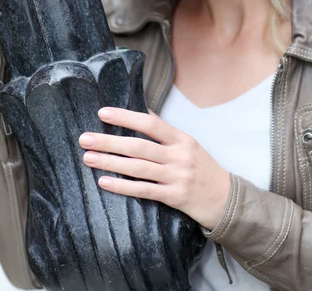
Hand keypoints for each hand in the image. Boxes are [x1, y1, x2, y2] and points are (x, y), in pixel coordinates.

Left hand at [79, 108, 230, 230]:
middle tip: (85, 138)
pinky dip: (122, 186)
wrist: (226, 199)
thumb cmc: (202, 168)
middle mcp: (179, 156)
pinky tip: (104, 182)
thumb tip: (140, 111)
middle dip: (109, 141)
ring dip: (110, 162)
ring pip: (138, 168)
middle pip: (139, 146)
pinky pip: (144, 190)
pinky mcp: (174, 197)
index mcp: (182, 139)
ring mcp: (177, 177)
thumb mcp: (188, 144)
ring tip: (88, 158)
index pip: (150, 123)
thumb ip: (165, 132)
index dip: (126, 117)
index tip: (103, 113)